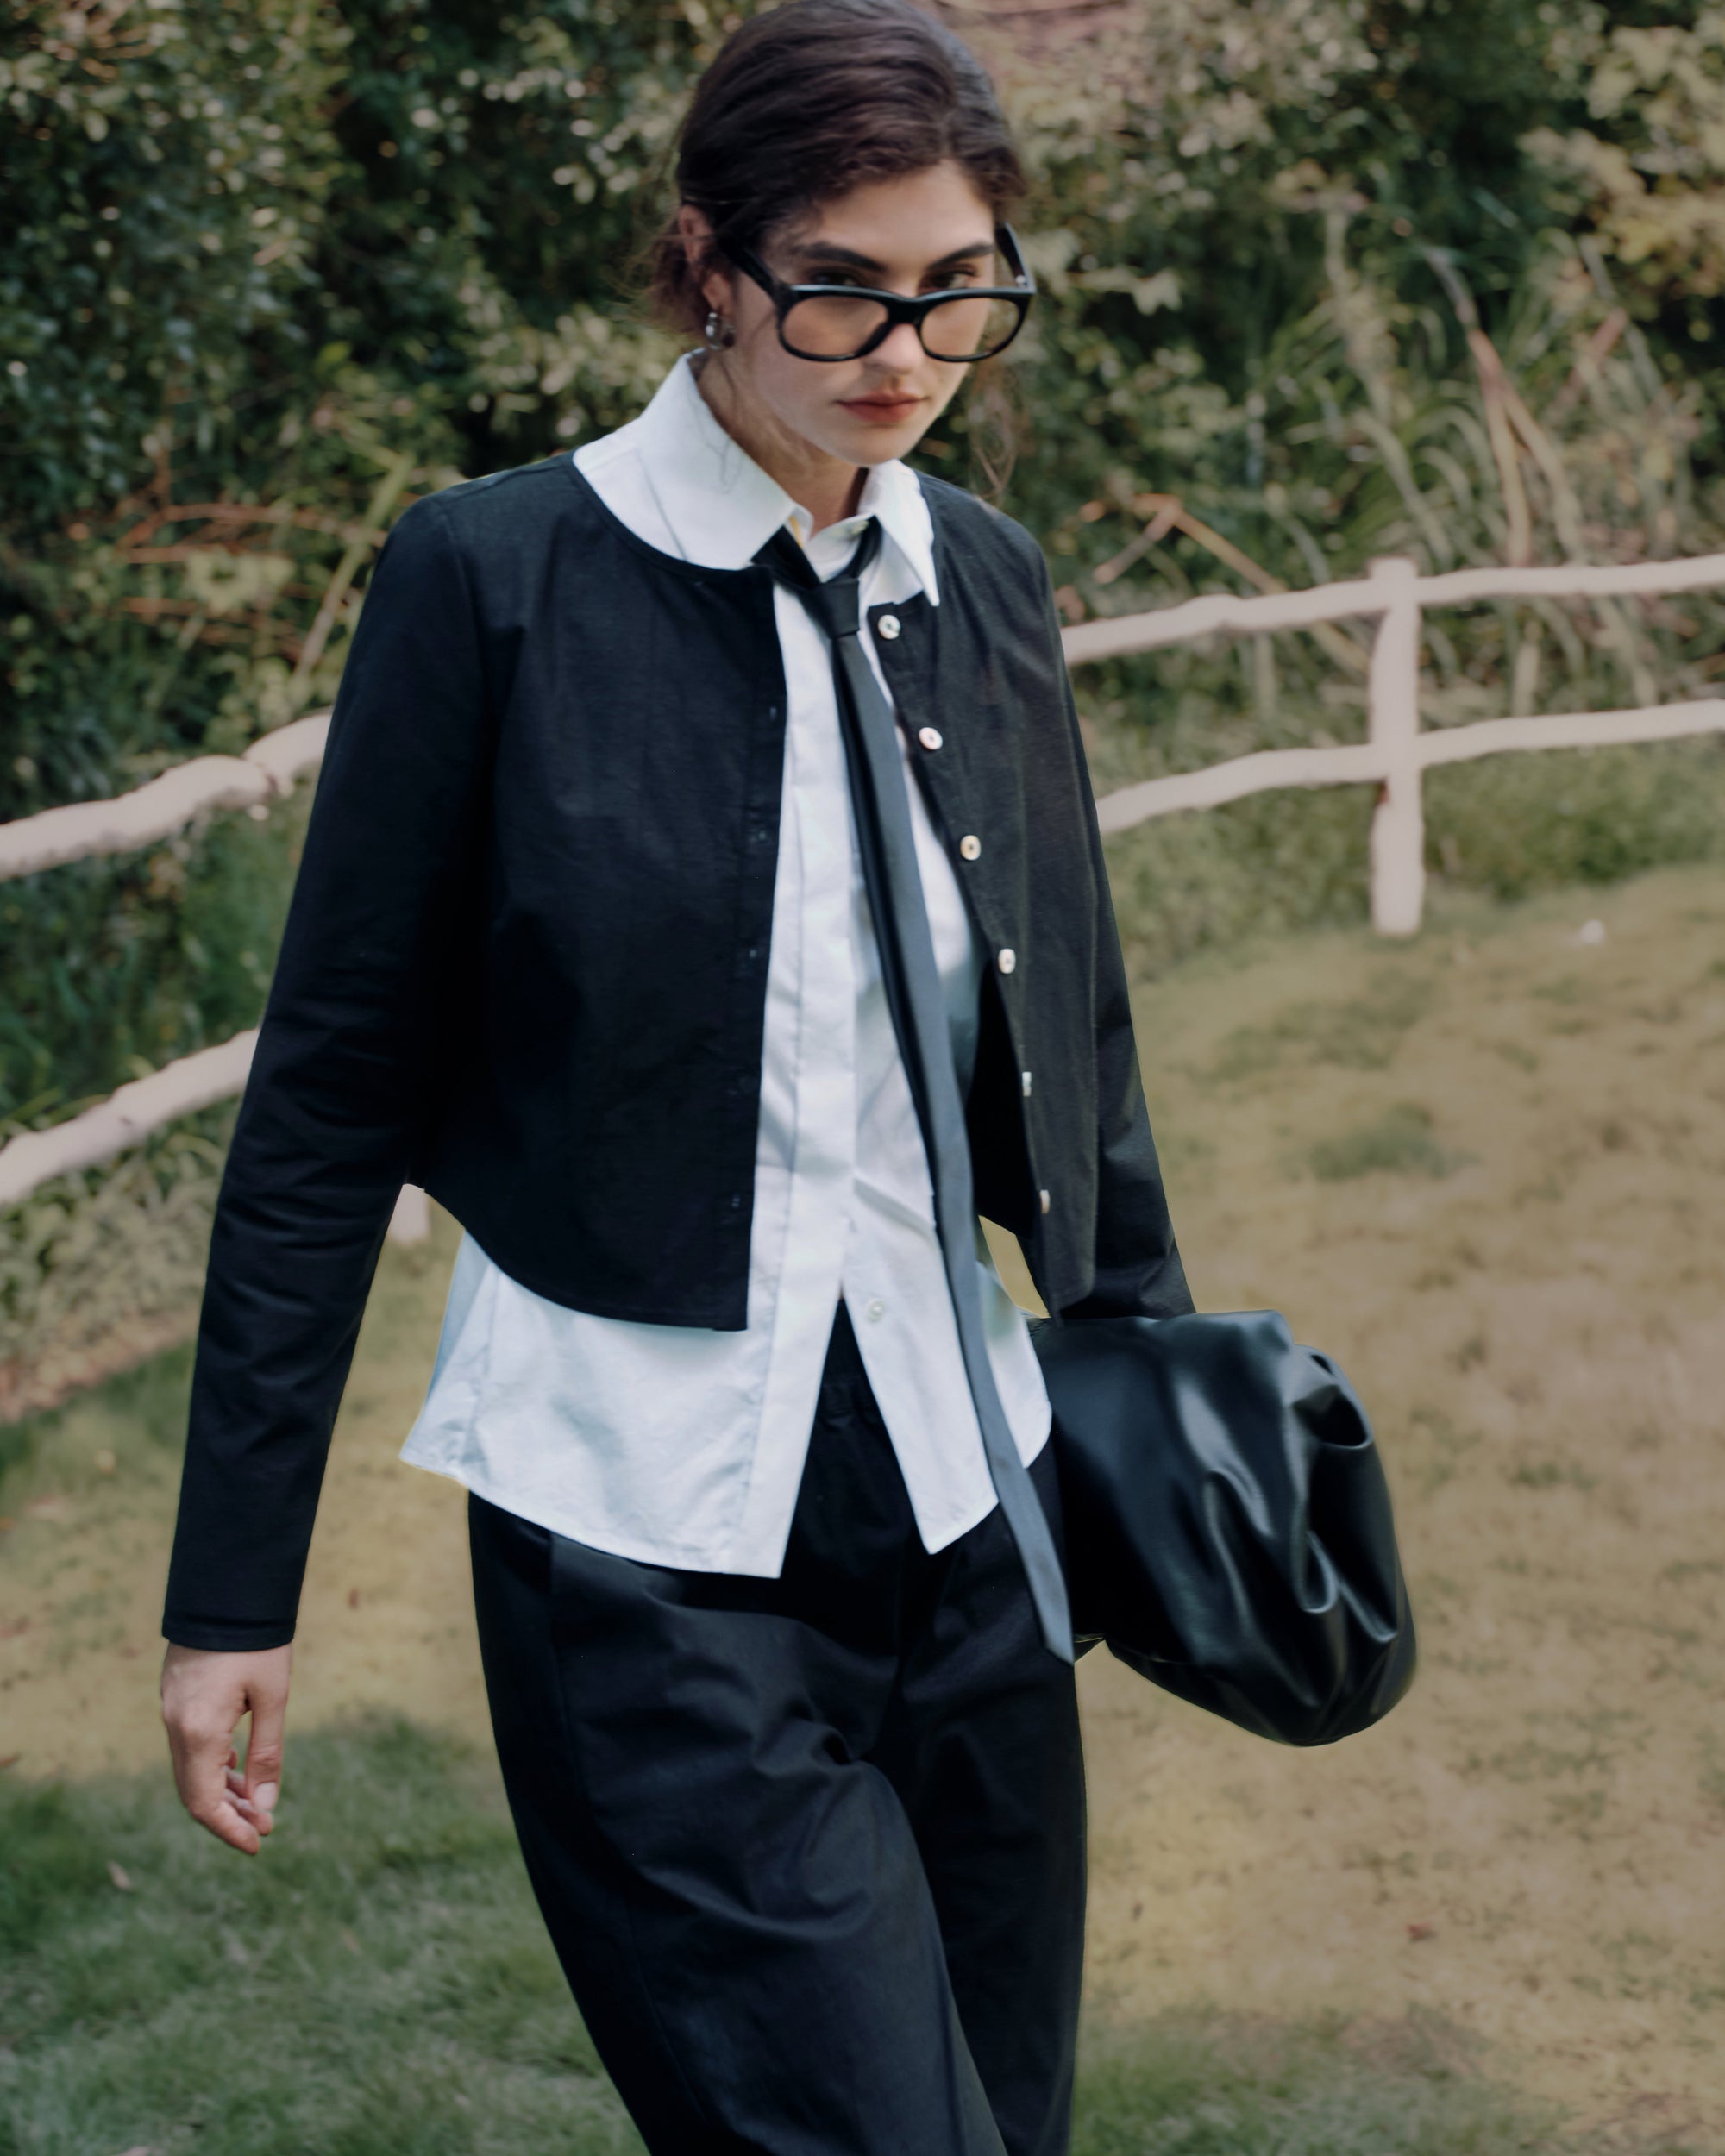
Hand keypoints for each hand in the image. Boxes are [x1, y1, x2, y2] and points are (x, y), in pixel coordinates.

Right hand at [160, 1641, 292, 1853]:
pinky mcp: (174, 1697)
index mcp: (199, 1731)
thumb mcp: (273, 1698)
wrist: (228, 1588)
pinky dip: (212, 1763)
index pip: (204, 1803)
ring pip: (190, 1769)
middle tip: (262, 1827)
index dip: (230, 1829)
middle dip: (227, 1815)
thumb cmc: (258, 1642)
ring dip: (221, 1789)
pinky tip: (238, 1764)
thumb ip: (268, 1754)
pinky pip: (188, 1745)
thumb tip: (264, 1808)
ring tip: (256, 1802)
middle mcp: (175, 1725)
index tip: (258, 1843)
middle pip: (193, 1791)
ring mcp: (170, 1710)